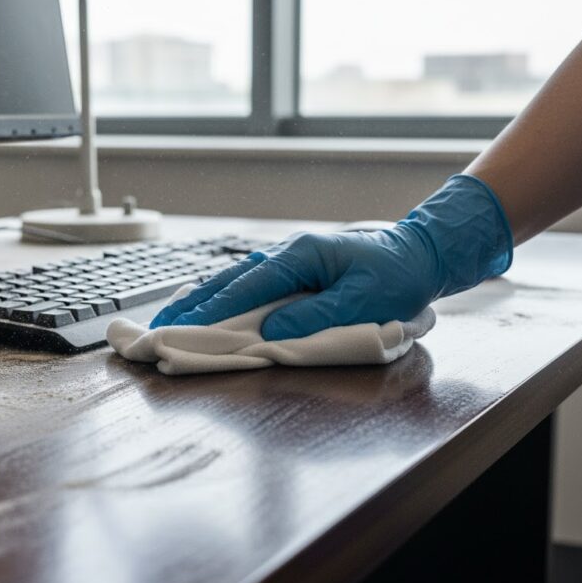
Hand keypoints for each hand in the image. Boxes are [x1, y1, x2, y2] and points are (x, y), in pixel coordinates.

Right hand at [150, 174, 513, 339]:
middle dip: (194, 304)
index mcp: (300, 255)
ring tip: (174, 318)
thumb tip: (270, 331)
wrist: (421, 252)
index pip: (246, 287)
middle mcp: (288, 253)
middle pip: (230, 280)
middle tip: (160, 326)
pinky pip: (251, 283)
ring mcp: (289, 260)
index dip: (213, 311)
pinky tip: (210, 305)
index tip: (182, 329)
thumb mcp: (363, 300)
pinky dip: (225, 296)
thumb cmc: (397, 275)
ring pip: (236, 279)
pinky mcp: (295, 270)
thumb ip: (315, 316)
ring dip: (204, 300)